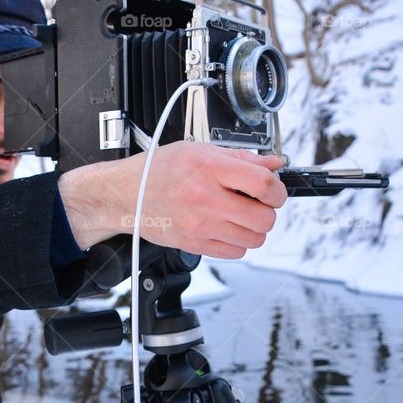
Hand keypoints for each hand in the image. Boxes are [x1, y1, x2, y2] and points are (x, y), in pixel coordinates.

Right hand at [58, 141, 287, 258]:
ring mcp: (201, 226)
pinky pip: (235, 252)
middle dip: (268, 210)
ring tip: (240, 215)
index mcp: (209, 170)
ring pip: (254, 238)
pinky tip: (226, 227)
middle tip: (257, 202)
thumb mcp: (198, 150)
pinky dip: (238, 241)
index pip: (263, 184)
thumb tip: (273, 164)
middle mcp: (206, 200)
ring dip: (254, 228)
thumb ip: (239, 157)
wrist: (125, 195)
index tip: (274, 189)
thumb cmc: (157, 170)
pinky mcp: (195, 245)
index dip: (277, 189)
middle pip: (264, 217)